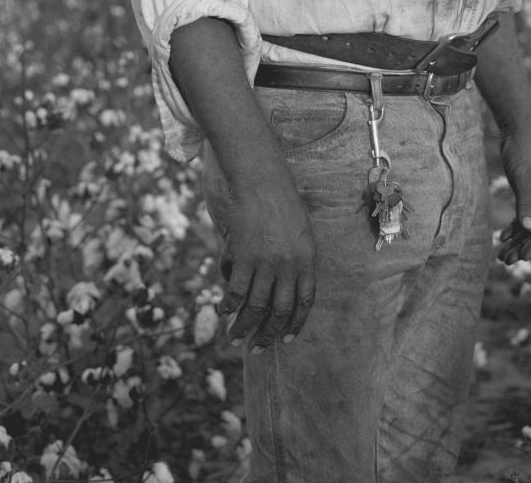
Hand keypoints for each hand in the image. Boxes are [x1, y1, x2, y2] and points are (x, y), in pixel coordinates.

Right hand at [218, 183, 315, 351]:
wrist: (262, 181)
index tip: (286, 339)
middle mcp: (288, 266)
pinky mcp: (244, 258)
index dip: (295, 324)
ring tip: (235, 339)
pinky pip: (236, 291)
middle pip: (279, 310)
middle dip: (268, 334)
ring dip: (244, 327)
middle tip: (257, 349)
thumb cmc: (282, 202)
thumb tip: (284, 285)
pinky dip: (228, 305)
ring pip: (256, 307)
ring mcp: (266, 263)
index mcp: (307, 260)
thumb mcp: (301, 231)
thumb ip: (297, 259)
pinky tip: (223, 311)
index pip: (304, 302)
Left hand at [497, 131, 530, 264]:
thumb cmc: (523, 151)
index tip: (523, 258)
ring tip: (502, 255)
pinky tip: (503, 236)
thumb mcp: (522, 180)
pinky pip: (523, 214)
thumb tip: (528, 230)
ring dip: (517, 240)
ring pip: (529, 224)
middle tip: (506, 261)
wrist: (518, 129)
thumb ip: (525, 205)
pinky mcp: (527, 190)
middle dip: (523, 246)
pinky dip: (514, 226)